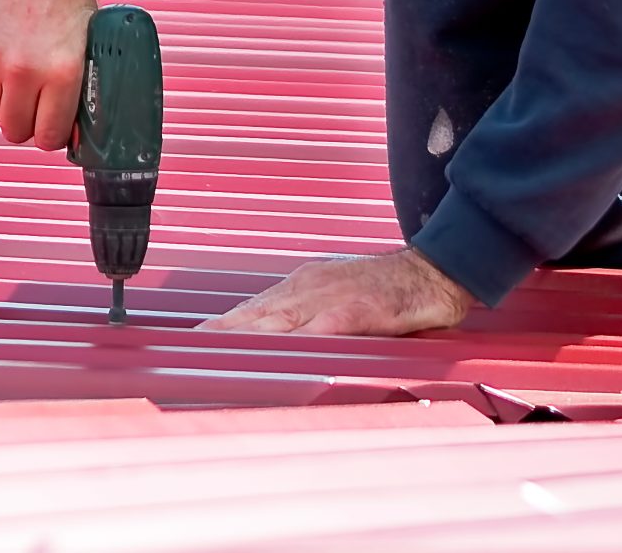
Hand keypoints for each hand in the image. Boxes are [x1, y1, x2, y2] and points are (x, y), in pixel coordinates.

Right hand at [0, 0, 94, 151]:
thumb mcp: (86, 40)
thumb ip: (78, 83)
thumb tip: (73, 125)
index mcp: (62, 72)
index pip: (47, 136)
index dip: (49, 135)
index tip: (49, 128)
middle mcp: (23, 71)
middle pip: (13, 130)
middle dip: (24, 121)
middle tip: (30, 104)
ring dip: (1, 101)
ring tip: (12, 77)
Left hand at [198, 249, 476, 336]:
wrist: (430, 271)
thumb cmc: (383, 290)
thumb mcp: (335, 301)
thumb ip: (306, 320)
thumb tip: (275, 342)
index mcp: (299, 288)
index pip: (251, 311)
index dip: (221, 327)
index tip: (193, 341)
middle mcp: (307, 290)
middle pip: (256, 315)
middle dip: (222, 332)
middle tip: (191, 348)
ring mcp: (331, 298)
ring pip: (281, 319)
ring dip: (249, 335)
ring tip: (219, 349)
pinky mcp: (360, 309)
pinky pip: (326, 326)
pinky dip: (304, 338)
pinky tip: (287, 350)